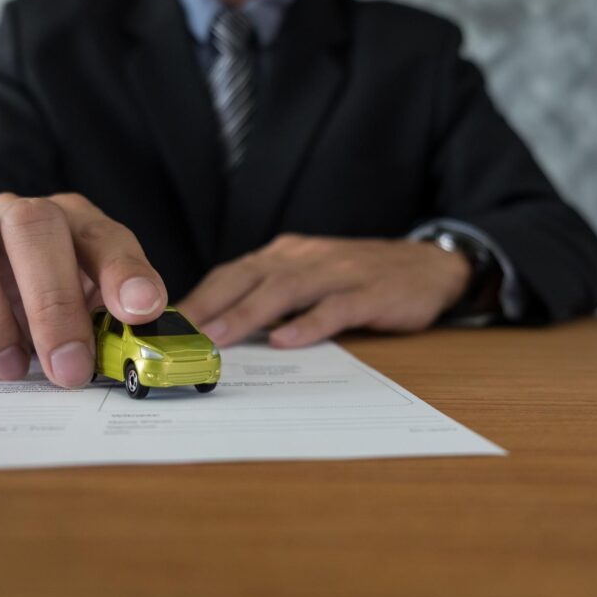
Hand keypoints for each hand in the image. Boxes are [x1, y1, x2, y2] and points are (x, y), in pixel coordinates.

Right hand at [0, 193, 166, 386]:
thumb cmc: (44, 297)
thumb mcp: (90, 306)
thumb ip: (116, 321)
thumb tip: (148, 345)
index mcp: (71, 224)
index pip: (102, 234)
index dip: (124, 270)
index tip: (142, 310)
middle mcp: (10, 219)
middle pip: (30, 227)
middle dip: (52, 304)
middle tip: (68, 370)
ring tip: (8, 368)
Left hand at [177, 234, 471, 348]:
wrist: (429, 265)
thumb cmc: (362, 278)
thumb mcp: (312, 278)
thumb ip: (273, 297)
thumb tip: (222, 330)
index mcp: (287, 255)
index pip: (233, 273)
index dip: (200, 297)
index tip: (166, 325)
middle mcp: (307, 257)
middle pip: (249, 277)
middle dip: (210, 305)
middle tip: (178, 334)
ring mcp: (340, 273)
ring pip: (285, 290)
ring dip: (248, 314)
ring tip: (218, 338)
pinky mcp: (371, 293)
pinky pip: (335, 307)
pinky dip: (309, 323)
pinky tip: (287, 341)